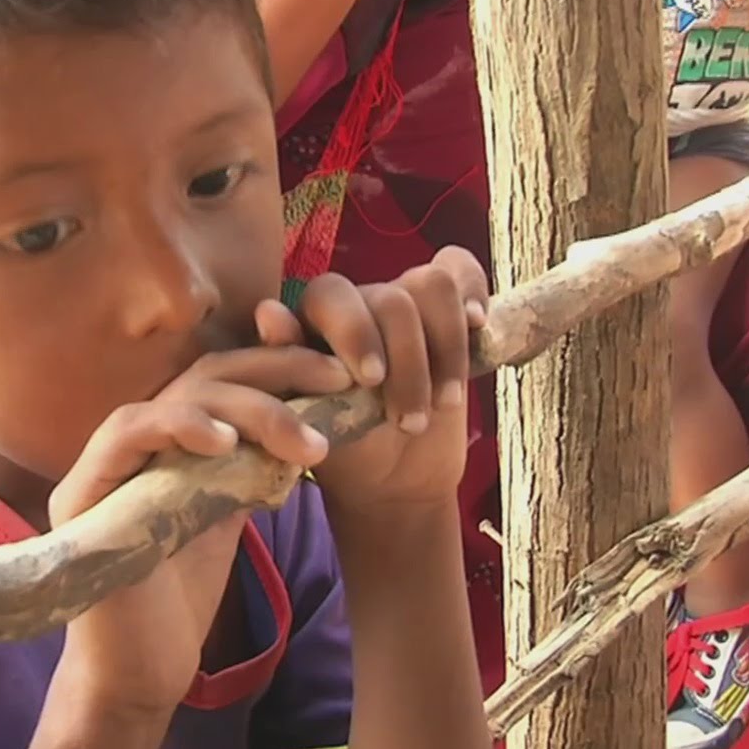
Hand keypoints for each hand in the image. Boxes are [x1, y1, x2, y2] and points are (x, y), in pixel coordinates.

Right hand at [45, 346, 353, 714]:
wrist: (138, 673)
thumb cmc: (182, 598)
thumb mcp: (227, 514)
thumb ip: (249, 467)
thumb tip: (306, 423)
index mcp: (167, 439)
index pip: (223, 375)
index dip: (282, 365)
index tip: (342, 376)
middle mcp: (132, 439)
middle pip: (206, 374)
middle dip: (279, 371)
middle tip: (339, 385)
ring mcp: (103, 463)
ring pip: (177, 397)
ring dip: (251, 408)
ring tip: (308, 442)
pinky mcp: (81, 496)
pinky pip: (126, 434)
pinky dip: (178, 426)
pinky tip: (225, 440)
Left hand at [259, 247, 491, 513]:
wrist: (392, 479)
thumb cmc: (344, 452)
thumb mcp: (312, 424)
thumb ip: (290, 369)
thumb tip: (269, 312)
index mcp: (315, 323)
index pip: (331, 294)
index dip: (355, 332)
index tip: (371, 383)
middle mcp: (359, 303)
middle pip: (392, 299)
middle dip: (409, 364)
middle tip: (409, 421)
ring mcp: (405, 302)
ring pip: (432, 285)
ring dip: (446, 350)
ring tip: (444, 403)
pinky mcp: (446, 310)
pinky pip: (459, 268)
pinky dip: (474, 292)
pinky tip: (479, 326)